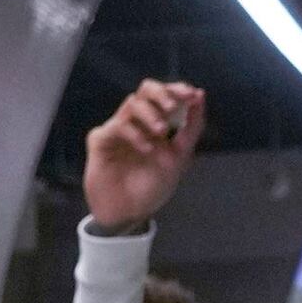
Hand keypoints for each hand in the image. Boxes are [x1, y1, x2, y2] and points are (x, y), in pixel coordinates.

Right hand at [82, 82, 204, 233]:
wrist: (128, 213)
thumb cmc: (152, 187)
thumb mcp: (180, 157)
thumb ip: (191, 128)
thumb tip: (200, 95)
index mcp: (157, 122)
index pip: (165, 95)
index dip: (177, 90)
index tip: (191, 94)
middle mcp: (137, 121)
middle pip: (146, 89)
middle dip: (161, 93)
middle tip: (172, 107)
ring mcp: (118, 128)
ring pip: (132, 103)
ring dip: (150, 113)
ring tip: (161, 131)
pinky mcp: (101, 139)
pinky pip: (117, 126)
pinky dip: (135, 133)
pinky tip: (146, 149)